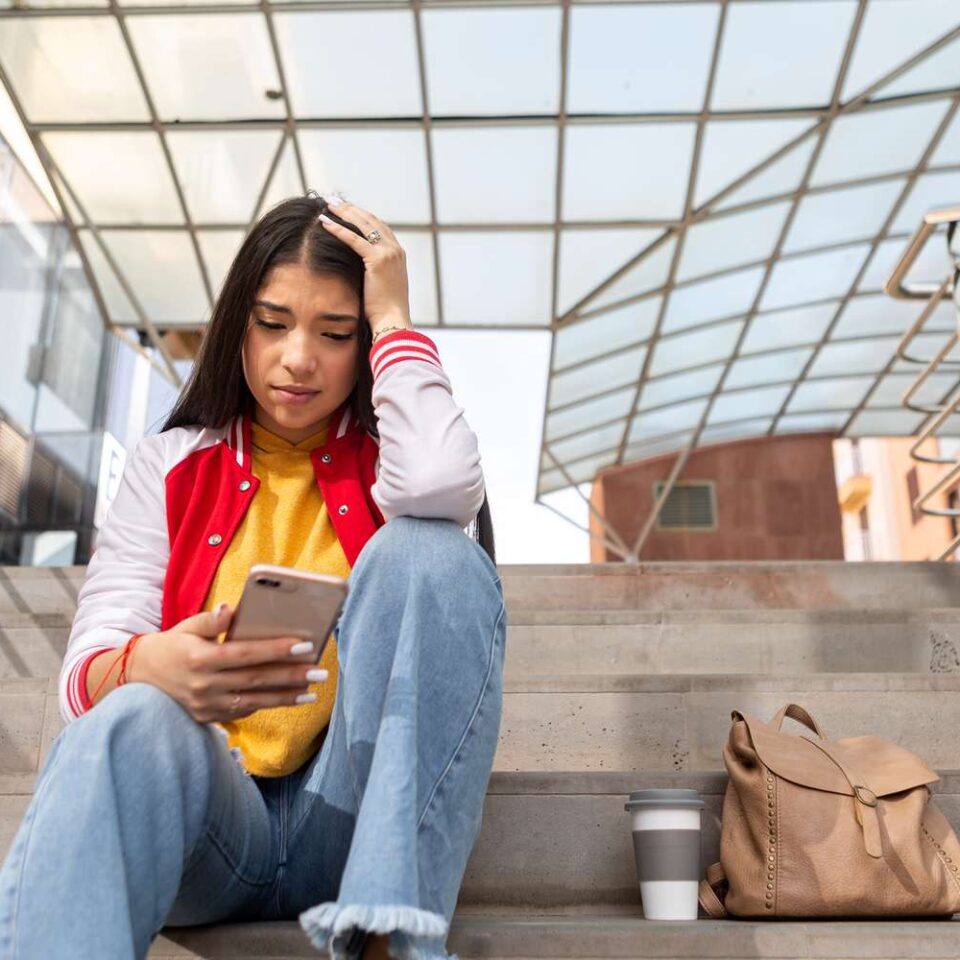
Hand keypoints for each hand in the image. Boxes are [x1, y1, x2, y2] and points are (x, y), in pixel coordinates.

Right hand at [128, 604, 328, 724]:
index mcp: (201, 658)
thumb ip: (213, 620)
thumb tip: (234, 609)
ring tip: (312, 691)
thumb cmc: (171, 645)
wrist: (138, 678)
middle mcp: (205, 685)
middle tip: (320, 672)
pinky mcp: (207, 718)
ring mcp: (206, 705)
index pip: (246, 654)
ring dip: (286, 698)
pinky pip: (242, 713)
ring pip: (254, 702)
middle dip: (291, 676)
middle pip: (256, 681)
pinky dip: (266, 706)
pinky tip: (288, 699)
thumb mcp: (187, 626)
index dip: (276, 650)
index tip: (304, 645)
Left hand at [318, 199, 412, 334]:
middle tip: (334, 200)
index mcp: (398, 255)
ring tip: (328, 205)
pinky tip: (325, 222)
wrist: (393, 321)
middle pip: (371, 221)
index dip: (362, 216)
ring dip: (344, 212)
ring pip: (363, 225)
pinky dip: (338, 229)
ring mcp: (389, 253)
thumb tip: (360, 271)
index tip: (347, 209)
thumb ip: (376, 273)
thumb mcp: (383, 286)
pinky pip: (354, 239)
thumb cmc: (385, 311)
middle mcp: (396, 250)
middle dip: (351, 208)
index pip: (379, 227)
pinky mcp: (378, 260)